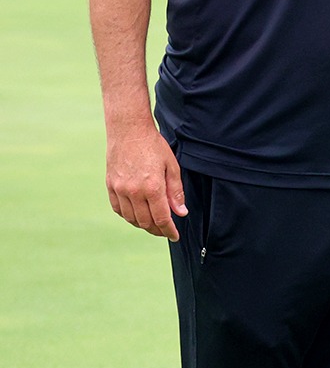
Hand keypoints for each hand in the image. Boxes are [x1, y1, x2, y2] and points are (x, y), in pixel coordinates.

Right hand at [105, 122, 185, 240]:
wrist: (128, 131)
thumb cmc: (154, 146)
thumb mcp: (172, 167)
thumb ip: (176, 192)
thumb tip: (181, 213)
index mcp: (152, 187)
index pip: (162, 218)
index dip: (169, 231)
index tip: (175, 236)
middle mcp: (133, 191)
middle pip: (145, 222)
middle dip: (157, 230)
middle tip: (166, 231)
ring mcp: (119, 189)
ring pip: (131, 218)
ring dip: (143, 225)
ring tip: (153, 225)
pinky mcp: (110, 186)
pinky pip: (118, 209)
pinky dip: (128, 216)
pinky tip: (137, 215)